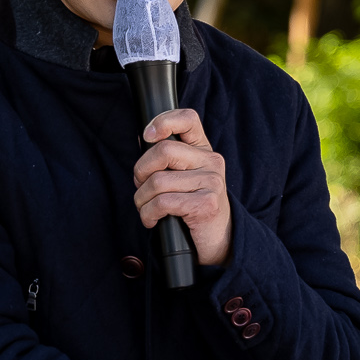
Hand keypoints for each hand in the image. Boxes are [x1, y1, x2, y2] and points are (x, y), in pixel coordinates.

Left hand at [133, 108, 231, 266]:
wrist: (219, 240)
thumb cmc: (192, 208)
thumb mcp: (184, 177)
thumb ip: (168, 159)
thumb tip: (144, 140)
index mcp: (204, 150)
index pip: (187, 119)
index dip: (163, 121)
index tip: (148, 136)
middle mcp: (211, 162)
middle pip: (162, 151)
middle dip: (140, 172)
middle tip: (142, 187)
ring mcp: (211, 182)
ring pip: (157, 181)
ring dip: (141, 200)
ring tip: (147, 209)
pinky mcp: (206, 204)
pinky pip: (162, 203)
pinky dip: (148, 215)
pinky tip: (153, 220)